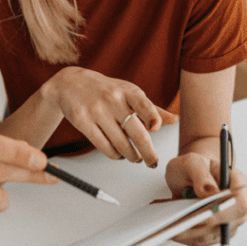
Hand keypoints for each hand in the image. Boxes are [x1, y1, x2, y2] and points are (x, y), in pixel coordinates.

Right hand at [46, 67, 178, 166]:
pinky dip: (115, 155)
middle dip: (148, 153)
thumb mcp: (129, 92)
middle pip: (135, 132)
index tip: (156, 127)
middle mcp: (113, 100)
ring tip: (136, 158)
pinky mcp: (83, 122)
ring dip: (132, 156)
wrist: (70, 83)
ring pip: (120, 144)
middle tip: (153, 162)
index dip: (151, 116)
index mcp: (128, 91)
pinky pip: (104, 146)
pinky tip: (119, 154)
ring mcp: (96, 111)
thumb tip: (175, 119)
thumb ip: (152, 108)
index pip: (143, 104)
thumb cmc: (106, 90)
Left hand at [164, 153, 246, 245]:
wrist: (191, 174)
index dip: (223, 212)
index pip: (238, 202)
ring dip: (190, 235)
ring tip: (169, 231)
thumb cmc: (193, 166)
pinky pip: (202, 239)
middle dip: (201, 228)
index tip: (204, 217)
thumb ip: (200, 173)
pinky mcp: (216, 231)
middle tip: (177, 228)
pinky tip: (172, 232)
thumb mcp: (191, 162)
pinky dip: (186, 237)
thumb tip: (208, 191)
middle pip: (226, 224)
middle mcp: (238, 204)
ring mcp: (229, 220)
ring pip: (212, 235)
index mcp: (237, 183)